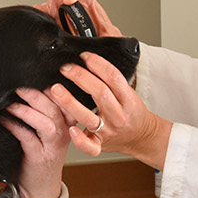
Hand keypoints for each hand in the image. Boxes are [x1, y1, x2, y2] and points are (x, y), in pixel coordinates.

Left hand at [1, 88, 73, 197]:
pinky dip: (15, 126)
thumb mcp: (49, 132)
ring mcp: (52, 146)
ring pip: (45, 122)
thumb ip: (44, 111)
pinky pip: (27, 138)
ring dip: (26, 110)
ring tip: (10, 103)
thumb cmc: (41, 155)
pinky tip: (4, 120)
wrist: (41, 188)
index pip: (66, 100)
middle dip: (37, 94)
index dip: (53, 87)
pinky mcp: (39, 157)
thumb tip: (26, 86)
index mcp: (68, 123)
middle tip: (19, 85)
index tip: (36, 75)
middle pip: (55, 108)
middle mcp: (64, 133)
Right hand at [15, 0, 123, 36]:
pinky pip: (33, 28)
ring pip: (36, 8)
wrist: (93, 61)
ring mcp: (51, 16)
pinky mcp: (43, 30)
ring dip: (27, 11)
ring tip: (19, 14)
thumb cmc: (103, 41)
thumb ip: (112, 36)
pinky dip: (30, 31)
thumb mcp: (112, 37)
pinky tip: (28, 36)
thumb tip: (118, 43)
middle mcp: (63, 3)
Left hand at [48, 52, 170, 169]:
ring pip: (88, 116)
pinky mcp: (100, 144)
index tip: (84, 56)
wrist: (142, 137)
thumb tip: (96, 51)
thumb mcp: (129, 91)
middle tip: (65, 68)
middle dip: (80, 77)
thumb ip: (113, 76)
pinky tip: (71, 129)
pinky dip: (79, 140)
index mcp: (128, 99)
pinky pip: (90, 146)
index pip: (113, 77)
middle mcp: (119, 115)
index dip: (97, 64)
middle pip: (100, 92)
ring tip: (56, 89)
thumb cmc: (133, 112)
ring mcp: (109, 130)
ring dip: (70, 102)